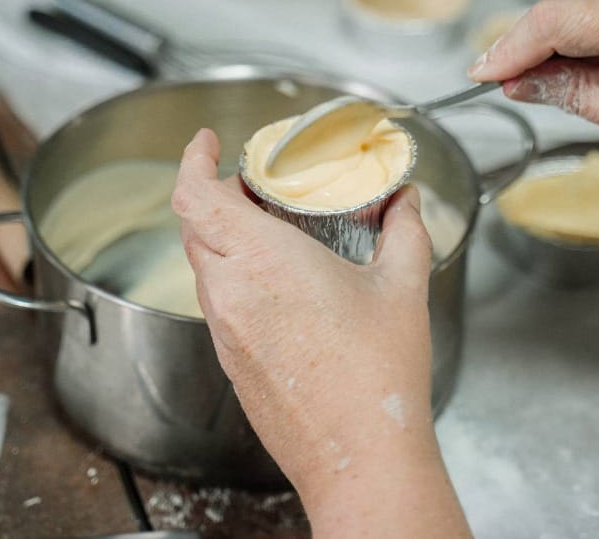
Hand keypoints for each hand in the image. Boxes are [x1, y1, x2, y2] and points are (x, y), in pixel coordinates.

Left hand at [172, 129, 468, 536]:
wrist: (359, 456)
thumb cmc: (375, 376)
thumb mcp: (403, 286)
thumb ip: (404, 231)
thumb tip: (406, 203)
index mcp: (261, 260)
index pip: (193, 196)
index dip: (191, 160)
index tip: (206, 143)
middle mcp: (230, 293)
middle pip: (195, 226)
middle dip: (217, 196)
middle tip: (254, 186)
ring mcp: (225, 331)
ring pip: (205, 266)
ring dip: (225, 238)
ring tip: (273, 233)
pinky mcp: (232, 361)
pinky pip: (218, 303)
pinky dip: (235, 278)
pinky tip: (281, 286)